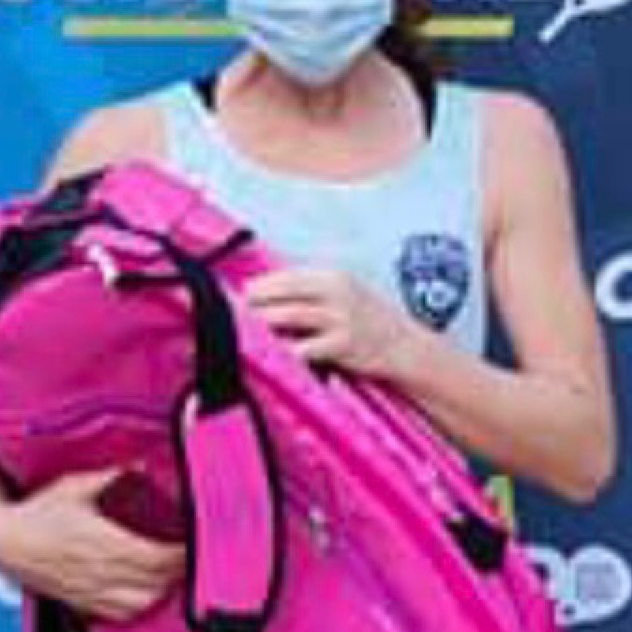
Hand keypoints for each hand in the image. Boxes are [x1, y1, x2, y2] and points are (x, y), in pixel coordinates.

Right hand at [0, 466, 186, 623]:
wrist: (5, 542)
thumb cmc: (36, 515)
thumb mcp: (75, 486)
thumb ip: (111, 478)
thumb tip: (139, 467)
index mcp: (107, 543)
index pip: (161, 556)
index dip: (182, 550)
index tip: (189, 537)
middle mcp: (104, 571)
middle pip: (159, 579)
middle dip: (178, 566)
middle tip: (186, 550)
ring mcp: (95, 590)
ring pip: (145, 600)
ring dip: (163, 587)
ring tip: (169, 570)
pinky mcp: (85, 602)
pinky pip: (124, 613)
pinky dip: (141, 604)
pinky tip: (144, 591)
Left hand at [237, 261, 413, 376]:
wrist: (404, 345)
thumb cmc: (365, 321)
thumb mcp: (341, 295)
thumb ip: (307, 293)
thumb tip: (258, 295)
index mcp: (332, 276)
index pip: (283, 277)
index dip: (256, 288)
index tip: (232, 298)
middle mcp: (335, 291)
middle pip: (281, 294)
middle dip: (251, 306)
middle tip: (227, 318)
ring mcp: (340, 318)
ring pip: (287, 317)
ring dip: (260, 325)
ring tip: (239, 334)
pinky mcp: (343, 344)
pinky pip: (304, 347)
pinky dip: (283, 351)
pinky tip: (269, 355)